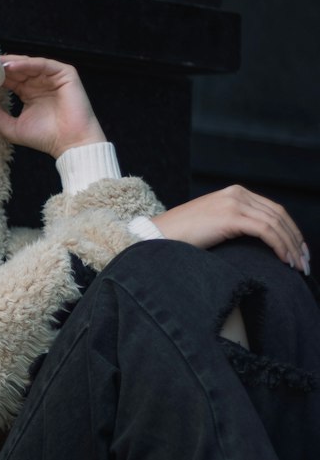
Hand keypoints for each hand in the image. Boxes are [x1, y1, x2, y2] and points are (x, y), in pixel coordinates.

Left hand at [0, 56, 106, 157]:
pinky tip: (10, 67)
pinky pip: (42, 64)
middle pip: (16, 69)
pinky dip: (26, 64)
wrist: (70, 144)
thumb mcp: (10, 126)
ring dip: (10, 63)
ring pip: (28, 64)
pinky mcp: (64, 74)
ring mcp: (52, 77)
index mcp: (28, 93)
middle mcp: (39, 83)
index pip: (8, 80)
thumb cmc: (43, 138)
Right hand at [151, 186, 310, 273]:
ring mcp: (234, 202)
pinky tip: (284, 260)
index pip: (272, 210)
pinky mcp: (230, 216)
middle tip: (304, 262)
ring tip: (297, 266)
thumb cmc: (179, 238)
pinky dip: (280, 246)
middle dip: (296, 240)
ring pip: (276, 223)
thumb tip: (255, 245)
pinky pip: (266, 230)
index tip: (298, 252)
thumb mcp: (211, 228)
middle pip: (279, 215)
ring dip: (291, 246)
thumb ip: (232, 227)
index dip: (290, 231)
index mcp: (233, 193)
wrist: (157, 236)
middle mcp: (237, 193)